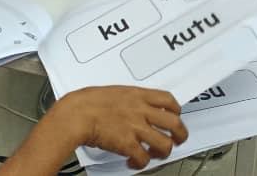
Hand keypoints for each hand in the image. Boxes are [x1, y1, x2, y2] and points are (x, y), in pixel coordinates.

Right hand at [54, 86, 188, 169]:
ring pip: (165, 144)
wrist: (76, 114)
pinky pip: (143, 158)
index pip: (169, 100)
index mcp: (138, 95)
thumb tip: (133, 107)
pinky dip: (140, 163)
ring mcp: (136, 128)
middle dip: (180, 135)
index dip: (176, 110)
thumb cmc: (87, 102)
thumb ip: (129, 100)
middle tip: (177, 140)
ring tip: (155, 154)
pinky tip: (134, 162)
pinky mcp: (128, 144)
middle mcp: (141, 111)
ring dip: (162, 152)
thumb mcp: (114, 92)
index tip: (176, 116)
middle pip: (175, 123)